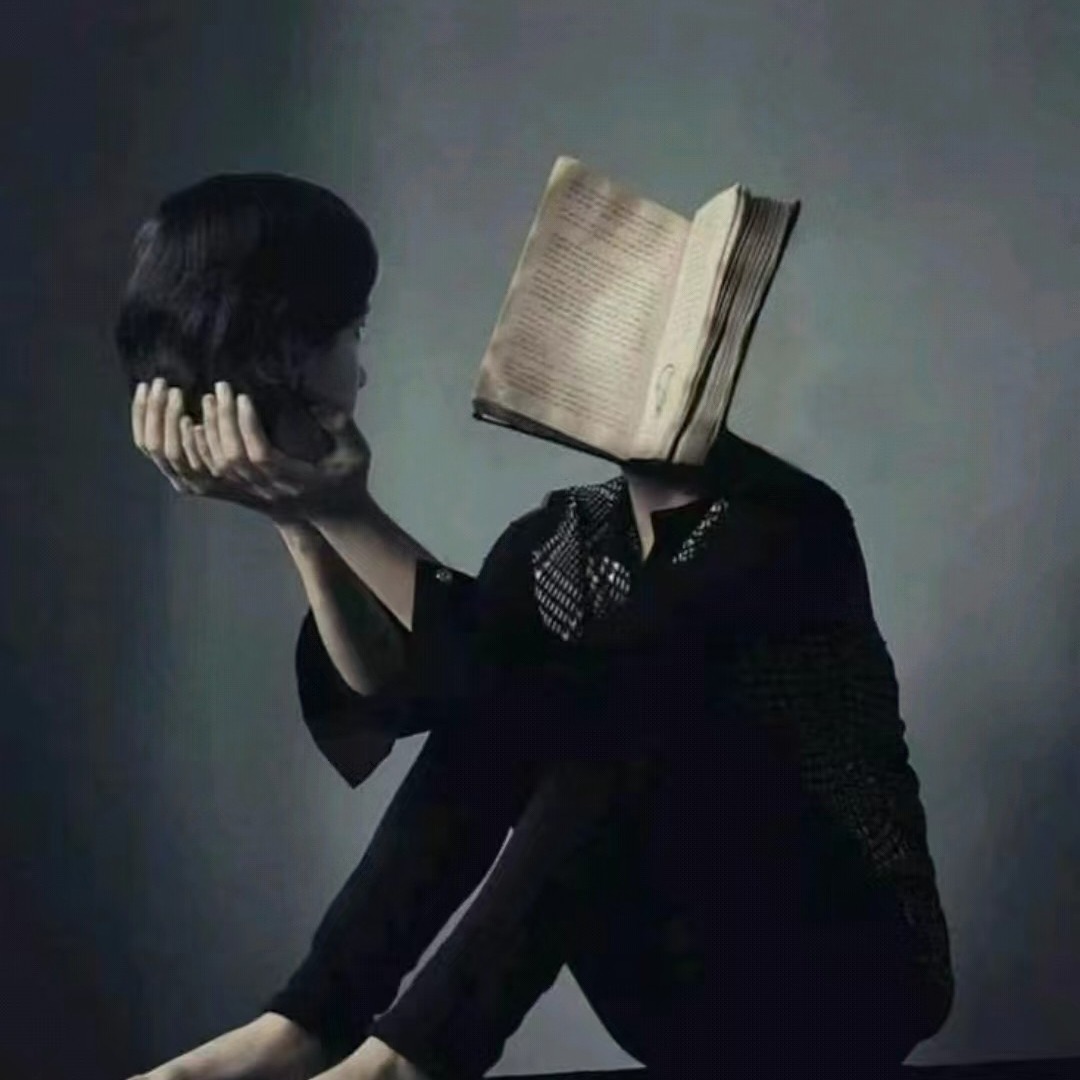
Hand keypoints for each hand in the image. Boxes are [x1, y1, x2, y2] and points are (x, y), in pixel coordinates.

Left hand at [132, 377, 372, 522]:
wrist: (335, 514)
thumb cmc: (348, 478)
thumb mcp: (357, 453)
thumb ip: (342, 426)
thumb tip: (318, 404)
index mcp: (295, 480)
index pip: (261, 456)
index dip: (247, 427)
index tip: (242, 396)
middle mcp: (268, 490)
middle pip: (232, 460)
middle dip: (222, 422)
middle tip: (218, 389)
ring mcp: (252, 494)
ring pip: (216, 467)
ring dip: (206, 433)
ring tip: (204, 400)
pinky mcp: (241, 494)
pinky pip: (210, 476)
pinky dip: (196, 451)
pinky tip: (192, 424)